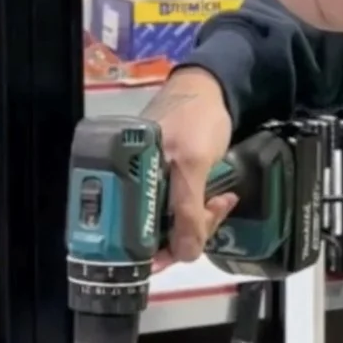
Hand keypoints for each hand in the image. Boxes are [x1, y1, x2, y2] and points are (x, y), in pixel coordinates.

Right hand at [144, 68, 237, 265]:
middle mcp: (130, 187)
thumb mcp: (193, 164)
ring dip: (199, 223)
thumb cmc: (195, 119)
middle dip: (187, 235)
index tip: (188, 249)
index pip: (135, 237)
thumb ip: (187, 208)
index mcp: (124, 182)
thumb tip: (185, 251)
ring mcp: (148, 184)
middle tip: (214, 212)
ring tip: (219, 203)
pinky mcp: (166, 182)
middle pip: (154, 235)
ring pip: (169, 225)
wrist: (206, 91)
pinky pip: (180, 210)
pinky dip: (201, 212)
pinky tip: (217, 201)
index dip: (161, 251)